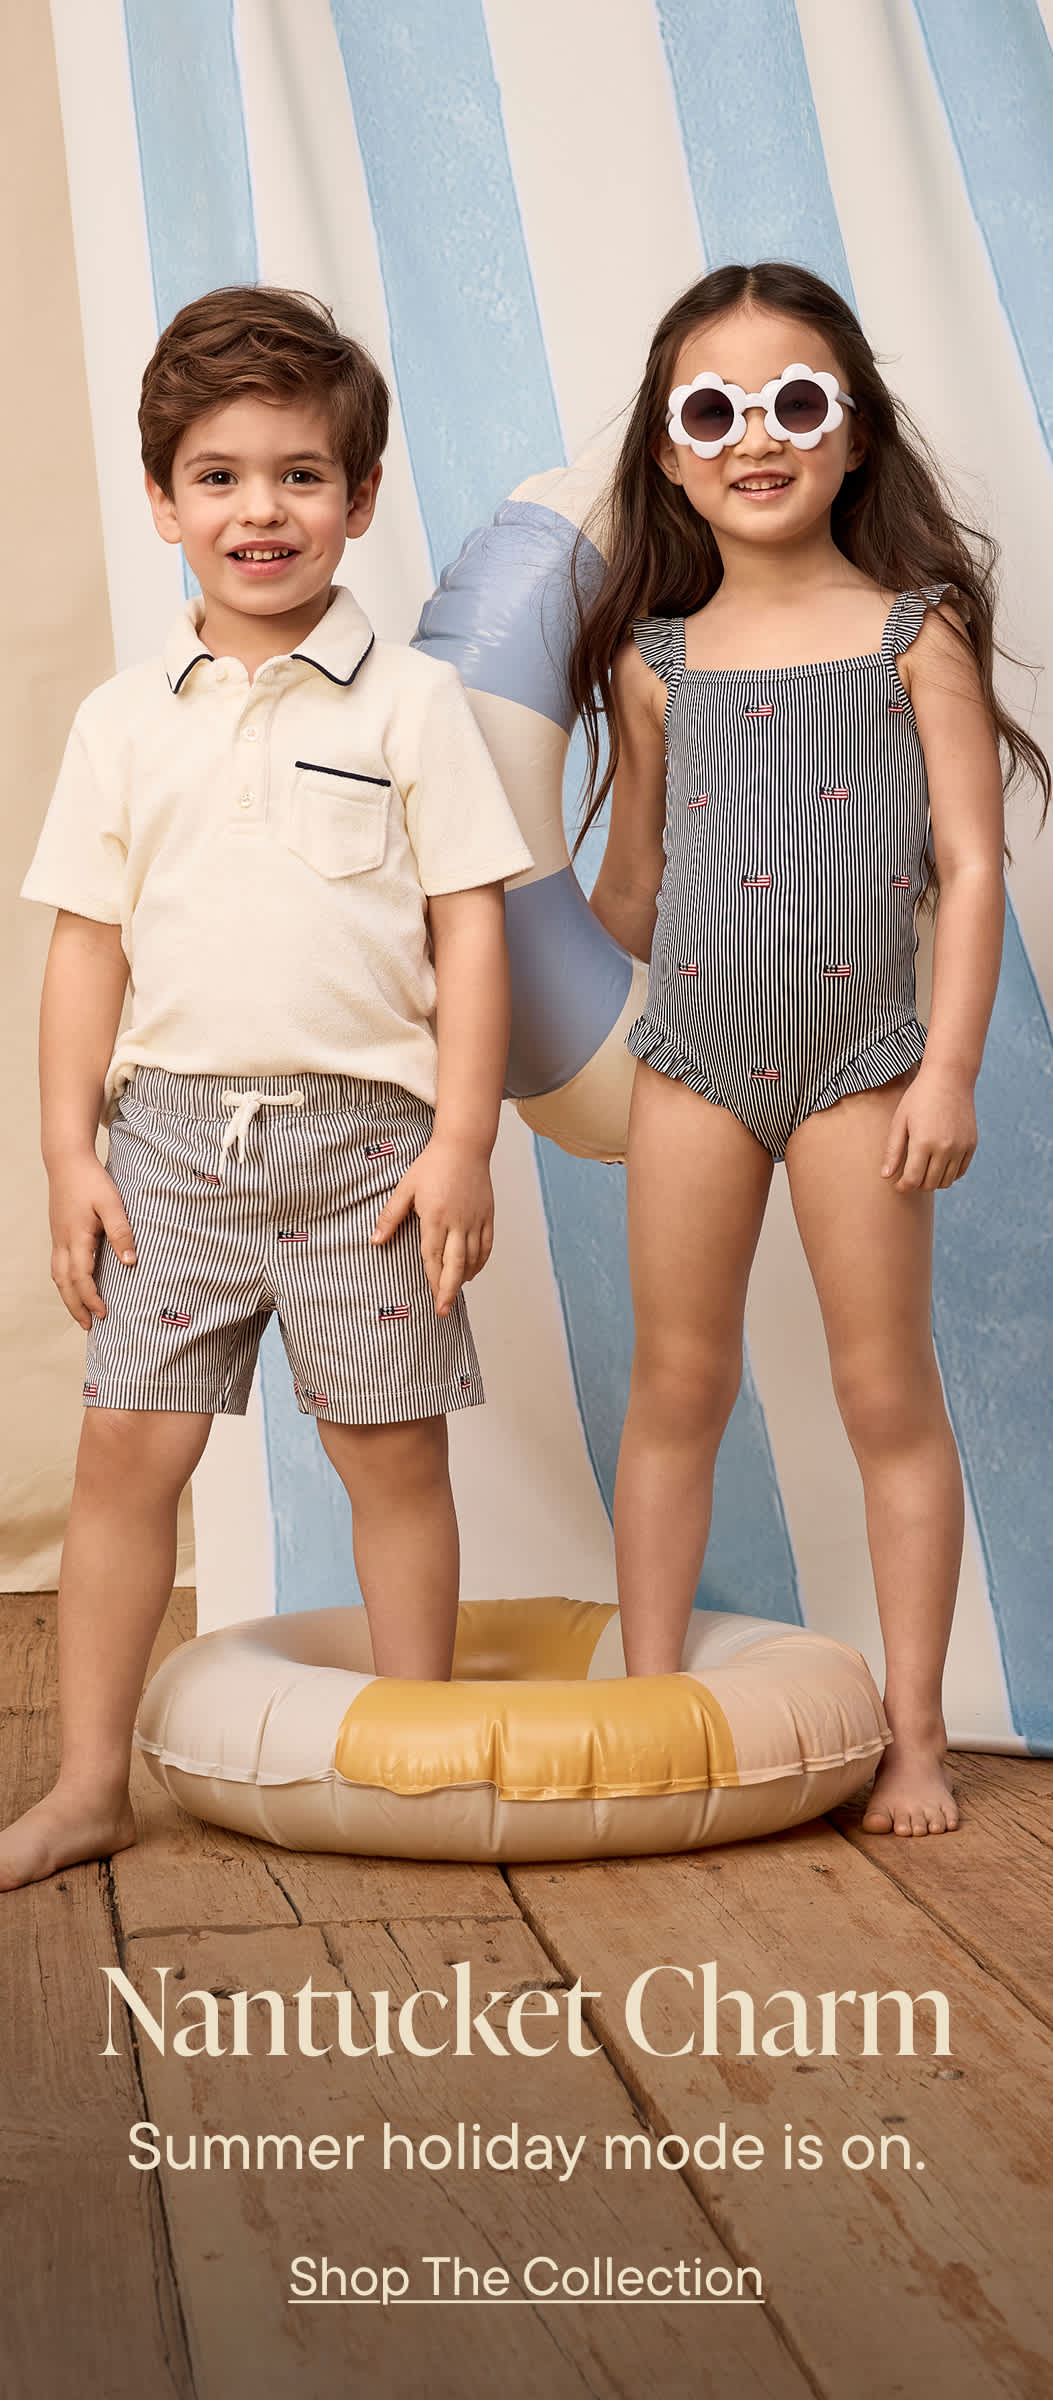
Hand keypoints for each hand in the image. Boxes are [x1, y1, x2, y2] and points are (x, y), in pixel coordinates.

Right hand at [48, 1152, 136, 1328]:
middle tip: (88, 1326)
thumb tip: (130, 1262)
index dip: (91, 1298)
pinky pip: (57, 1265)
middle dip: (75, 1306)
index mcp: (76, 1237)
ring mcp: (57, 1237)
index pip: (81, 1277)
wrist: (66, 1160)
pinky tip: (75, 1285)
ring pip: (57, 1275)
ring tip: (81, 1312)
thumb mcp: (111, 1204)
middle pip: (63, 1283)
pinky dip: (65, 1281)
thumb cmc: (91, 1180)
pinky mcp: (58, 1233)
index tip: (103, 1314)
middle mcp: (62, 1241)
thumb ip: (121, 1232)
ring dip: (68, 1296)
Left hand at [371, 1137, 493, 1315]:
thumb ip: (390, 1217)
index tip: (432, 1300)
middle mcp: (458, 1222)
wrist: (464, 1145)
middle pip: (456, 1265)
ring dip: (463, 1278)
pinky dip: (480, 1262)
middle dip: (449, 1291)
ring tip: (453, 1294)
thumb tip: (376, 1242)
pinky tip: (471, 1272)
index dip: (432, 1280)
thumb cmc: (431, 1165)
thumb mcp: (405, 1189)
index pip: (433, 1256)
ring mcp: (475, 1219)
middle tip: (444, 1311)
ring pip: (473, 1258)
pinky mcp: (487, 1215)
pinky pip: (486, 1245)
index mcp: (436, 1217)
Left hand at [881, 1072, 977, 1192]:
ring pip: (945, 1181)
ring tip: (922, 1169)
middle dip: (916, 1184)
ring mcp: (961, 1147)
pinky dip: (948, 1174)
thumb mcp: (900, 1121)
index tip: (897, 1184)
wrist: (949, 1078)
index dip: (902, 1186)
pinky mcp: (971, 1144)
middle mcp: (945, 1148)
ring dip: (932, 1181)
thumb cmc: (919, 1097)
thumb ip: (893, 1151)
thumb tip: (886, 1177)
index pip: (912, 1180)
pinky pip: (960, 1172)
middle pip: (929, 1184)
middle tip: (908, 1175)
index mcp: (923, 1143)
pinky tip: (937, 1165)